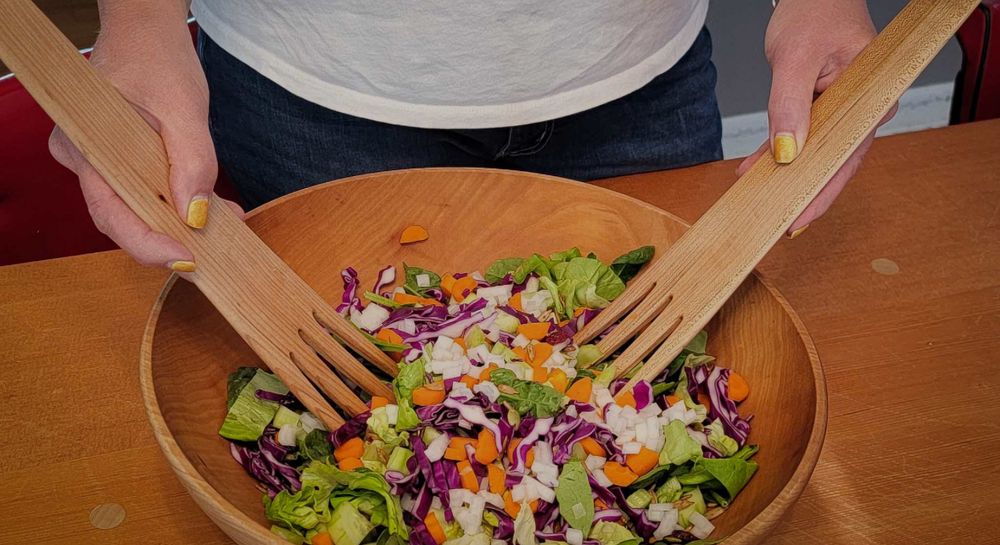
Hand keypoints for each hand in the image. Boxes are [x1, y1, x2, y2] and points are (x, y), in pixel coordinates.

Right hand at [48, 7, 241, 270]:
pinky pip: (147, 195)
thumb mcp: (184, 107)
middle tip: (214, 255)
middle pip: (123, 219)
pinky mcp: (122, 164)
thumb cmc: (157, 57)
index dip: (147, 245)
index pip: (110, 214)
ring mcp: (101, 164)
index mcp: (87, 147)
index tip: (186, 259)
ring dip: (180, 225)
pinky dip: (180, 206)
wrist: (147, 32)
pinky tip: (216, 211)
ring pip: (137, 210)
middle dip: (169, 241)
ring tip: (226, 228)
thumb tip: (196, 214)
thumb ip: (193, 160)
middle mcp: (85, 161)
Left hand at [736, 0, 894, 236]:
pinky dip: (775, 153)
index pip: (846, 156)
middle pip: (832, 163)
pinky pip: (799, 138)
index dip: (823, 191)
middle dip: (803, 194)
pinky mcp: (821, 107)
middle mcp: (861, 109)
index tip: (799, 217)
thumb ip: (788, 105)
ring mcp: (841, 110)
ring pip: (813, 154)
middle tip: (775, 223)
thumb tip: (786, 151)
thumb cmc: (815, 10)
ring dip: (784, 176)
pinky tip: (752, 169)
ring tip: (758, 202)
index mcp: (870, 99)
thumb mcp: (796, 58)